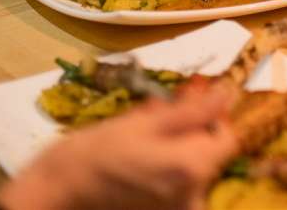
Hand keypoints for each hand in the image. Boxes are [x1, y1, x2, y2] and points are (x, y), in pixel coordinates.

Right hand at [0, 88, 237, 209]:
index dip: (213, 117)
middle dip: (191, 130)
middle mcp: (194, 196)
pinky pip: (179, 187)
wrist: (57, 194)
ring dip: (177, 148)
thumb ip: (193, 109)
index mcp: (193, 168)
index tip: (188, 103)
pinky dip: (167, 169)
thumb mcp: (145, 121)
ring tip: (144, 138)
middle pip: (211, 154)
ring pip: (193, 168)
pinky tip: (140, 161)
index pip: (229, 137)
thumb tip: (228, 91)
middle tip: (161, 114)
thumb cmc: (96, 152)